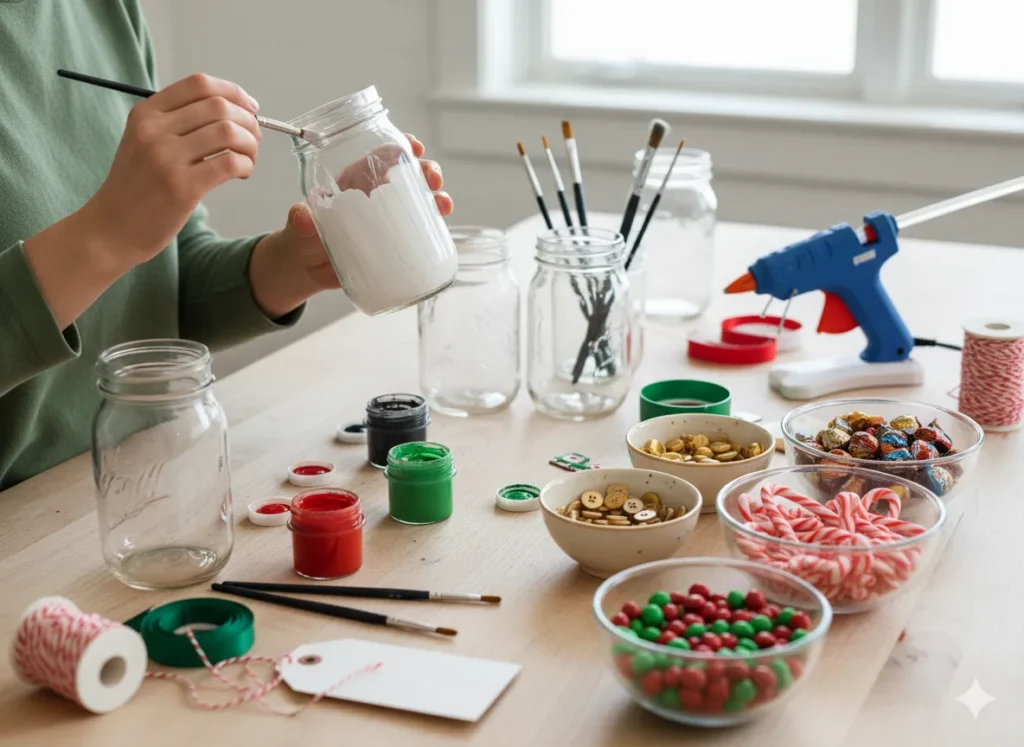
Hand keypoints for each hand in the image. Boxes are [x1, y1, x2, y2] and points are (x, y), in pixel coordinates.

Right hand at [82, 73, 261, 270]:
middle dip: (248, 121)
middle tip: (253, 140)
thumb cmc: (137, 187)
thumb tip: (233, 109)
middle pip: (219, 106)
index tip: (250, 108)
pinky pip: (230, 163)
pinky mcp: (182, 187)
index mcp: (146, 113)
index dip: (233, 92)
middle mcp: (154, 130)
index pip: (199, 84)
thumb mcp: (144, 142)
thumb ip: (179, 123)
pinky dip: (246, 165)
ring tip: (248, 159)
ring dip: (250, 144)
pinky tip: (242, 174)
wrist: (112, 228)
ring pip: (229, 132)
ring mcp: (167, 158)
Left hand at [248, 135, 452, 317]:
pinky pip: (418, 229)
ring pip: (419, 200)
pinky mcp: (394, 241)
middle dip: (425, 170)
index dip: (400, 147)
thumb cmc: (302, 237)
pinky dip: (434, 224)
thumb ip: (300, 219)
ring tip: (443, 205)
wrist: (307, 270)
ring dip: (436, 196)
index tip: (413, 147)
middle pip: (408, 174)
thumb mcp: (300, 224)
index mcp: (355, 180)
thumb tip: (303, 217)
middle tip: (433, 178)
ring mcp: (387, 218)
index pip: (381, 155)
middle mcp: (375, 195)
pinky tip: (442, 224)